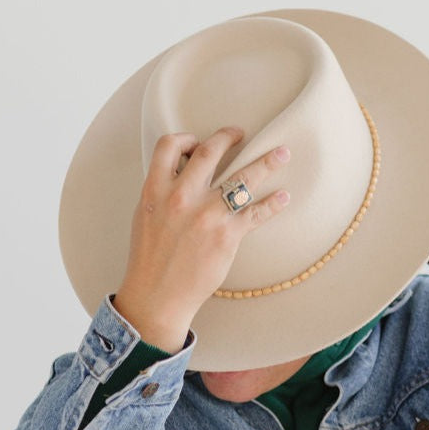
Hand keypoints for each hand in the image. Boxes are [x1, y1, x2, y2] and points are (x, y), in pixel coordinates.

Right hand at [112, 125, 290, 351]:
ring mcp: (207, 215)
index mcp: (156, 189)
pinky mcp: (227, 235)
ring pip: (242, 177)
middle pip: (211, 152)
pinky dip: (273, 203)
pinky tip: (283, 197)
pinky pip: (256, 212)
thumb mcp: (145, 216)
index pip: (170, 145)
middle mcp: (182, 196)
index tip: (200, 140)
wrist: (157, 295)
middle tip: (242, 134)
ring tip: (282, 154)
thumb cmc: (150, 259)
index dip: (187, 138)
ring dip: (266, 162)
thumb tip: (181, 175)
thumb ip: (163, 192)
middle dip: (230, 137)